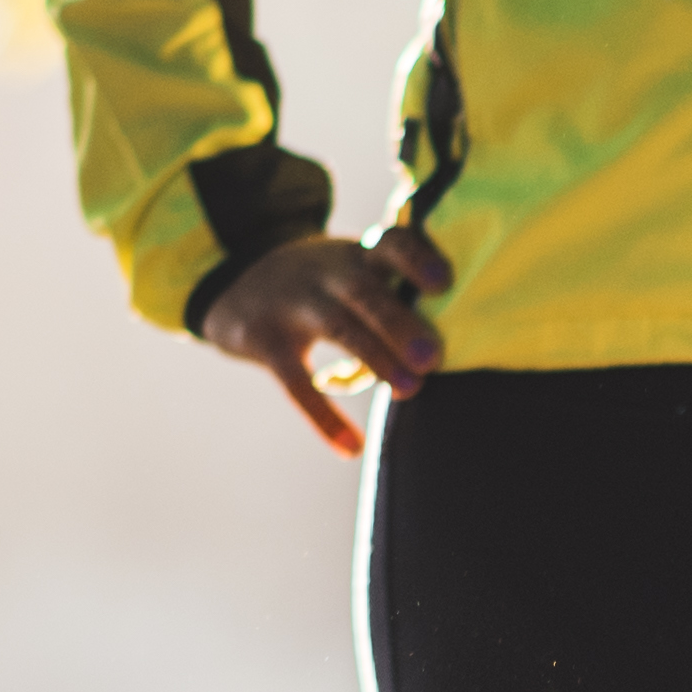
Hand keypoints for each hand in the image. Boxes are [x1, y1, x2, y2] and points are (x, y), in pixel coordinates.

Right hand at [198, 226, 454, 455]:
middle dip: (400, 322)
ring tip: (410, 390)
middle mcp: (326, 273)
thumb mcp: (352, 268)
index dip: (415, 258)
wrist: (232, 277)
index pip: (389, 244)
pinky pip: (295, 381)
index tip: (443, 281)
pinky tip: (352, 447)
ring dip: (375, 358)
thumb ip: (396, 293)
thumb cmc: (321, 283)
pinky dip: (324, 416)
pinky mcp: (263, 338)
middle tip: (434, 357)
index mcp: (357, 255)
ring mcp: (291, 303)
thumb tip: (459, 345)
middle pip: (364, 291)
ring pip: (337, 327)